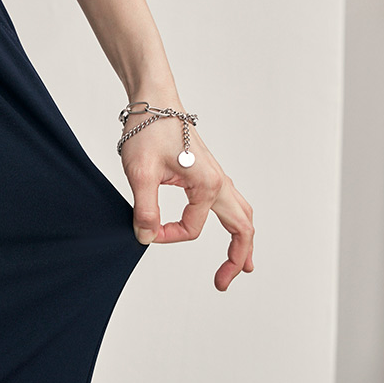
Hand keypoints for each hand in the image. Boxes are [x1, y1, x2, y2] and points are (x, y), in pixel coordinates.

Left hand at [120, 92, 254, 290]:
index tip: (144, 229)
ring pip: (241, 214)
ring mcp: (217, 176)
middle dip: (236, 257)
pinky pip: (230, 203)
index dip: (166, 236)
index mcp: (208, 185)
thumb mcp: (141, 173)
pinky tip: (228, 226)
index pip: (190, 230)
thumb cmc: (148, 130)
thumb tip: (146, 238)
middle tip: (223, 283)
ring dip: (242, 240)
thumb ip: (146, 210)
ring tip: (242, 265)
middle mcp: (219, 182)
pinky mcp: (207, 172)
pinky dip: (235, 221)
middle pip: (242, 226)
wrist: (153, 100)